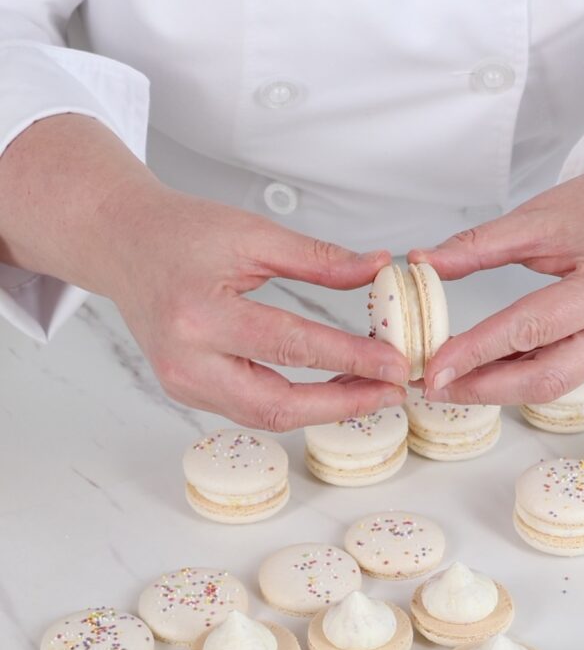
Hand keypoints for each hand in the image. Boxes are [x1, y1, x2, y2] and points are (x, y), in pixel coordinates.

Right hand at [0, 115, 407, 430]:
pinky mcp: (186, 390)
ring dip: (322, 409)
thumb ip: (318, 260)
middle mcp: (186, 360)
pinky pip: (249, 409)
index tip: (395, 362)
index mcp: (200, 315)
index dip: (350, 358)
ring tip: (369, 390)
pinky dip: (293, 403)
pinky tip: (329, 389)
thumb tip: (376, 269)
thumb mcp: (253, 234)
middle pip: (277, 404)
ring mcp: (182, 382)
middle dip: (342, 405)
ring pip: (265, 416)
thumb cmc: (180, 232)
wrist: (122, 243)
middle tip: (391, 391)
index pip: (290, 346)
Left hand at [409, 166, 583, 404]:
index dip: (477, 351)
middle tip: (434, 387)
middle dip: (483, 388)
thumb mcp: (535, 217)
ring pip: (550, 387)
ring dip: (496, 390)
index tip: (434, 366)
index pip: (530, 327)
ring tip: (450, 383)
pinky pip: (558, 377)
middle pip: (544, 377)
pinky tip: (481, 374)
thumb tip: (423, 263)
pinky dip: (516, 379)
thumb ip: (477, 246)